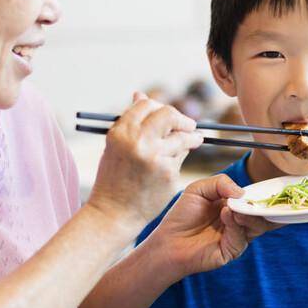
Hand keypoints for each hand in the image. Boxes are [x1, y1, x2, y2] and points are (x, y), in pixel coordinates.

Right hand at [86, 93, 203, 226]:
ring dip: (191, 137)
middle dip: (181, 119)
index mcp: (121, 131)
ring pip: (181, 136)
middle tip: (189, 126)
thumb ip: (131, 122)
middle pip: (169, 114)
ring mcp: (154, 156)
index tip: (170, 116)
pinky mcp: (167, 172)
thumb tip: (141, 95)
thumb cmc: (114, 178)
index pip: (147, 105)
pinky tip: (175, 164)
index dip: (161, 108)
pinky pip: (181, 156)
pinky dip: (181, 157)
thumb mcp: (116, 146)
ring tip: (194, 141)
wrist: (113, 213)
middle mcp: (137, 141)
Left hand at [145, 174, 278, 276]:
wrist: (168, 241)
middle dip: (265, 204)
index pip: (256, 199)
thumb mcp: (198, 189)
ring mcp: (238, 236)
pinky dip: (236, 224)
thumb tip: (242, 192)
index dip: (263, 194)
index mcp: (234, 206)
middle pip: (263, 213)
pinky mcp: (232, 250)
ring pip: (258, 225)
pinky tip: (226, 215)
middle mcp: (240, 222)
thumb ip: (220, 183)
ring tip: (235, 207)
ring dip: (250, 214)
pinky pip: (242, 237)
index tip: (270, 187)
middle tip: (260, 198)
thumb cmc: (182, 216)